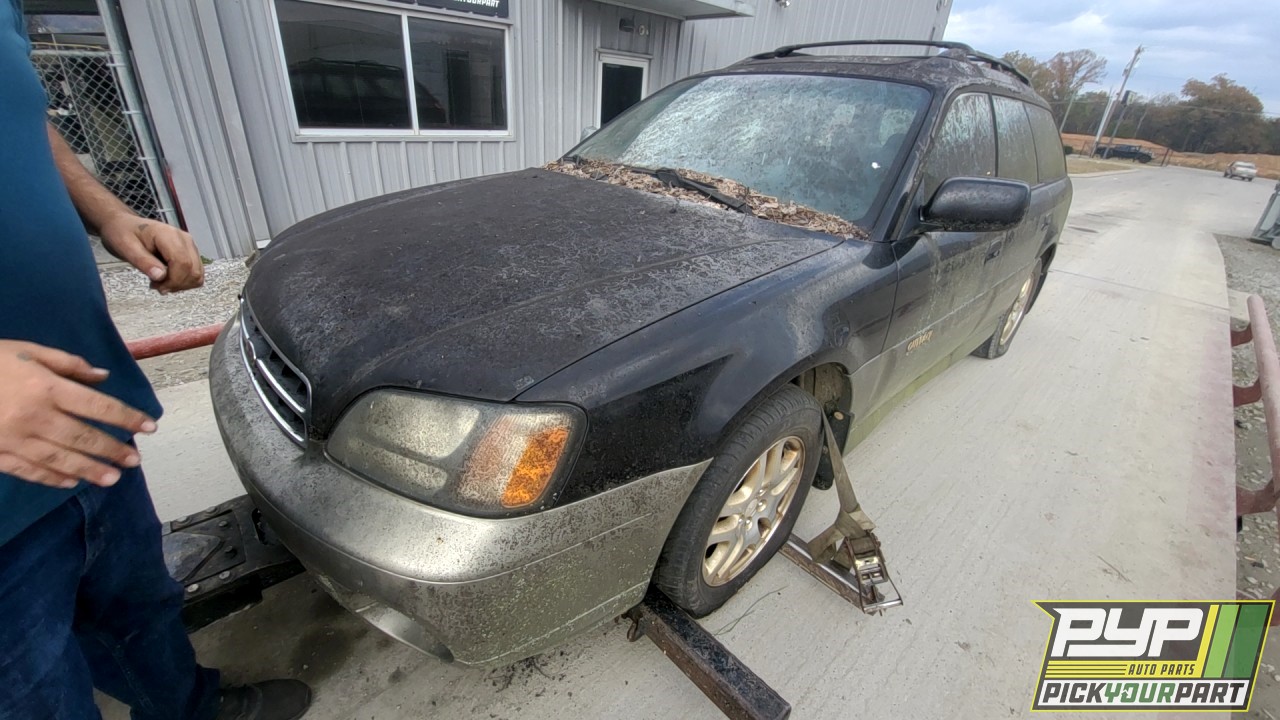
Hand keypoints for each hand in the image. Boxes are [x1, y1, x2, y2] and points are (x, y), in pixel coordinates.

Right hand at [0, 341, 156, 488]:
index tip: (149, 426)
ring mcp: (14, 439)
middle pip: (84, 438)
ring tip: (113, 478)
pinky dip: (52, 478)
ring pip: (61, 460)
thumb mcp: (26, 350)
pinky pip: (29, 471)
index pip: (99, 406)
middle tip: (135, 460)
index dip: (127, 417)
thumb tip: (103, 377)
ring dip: (90, 470)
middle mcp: (35, 416)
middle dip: (113, 450)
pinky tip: (70, 483)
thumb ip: (67, 364)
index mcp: (46, 387)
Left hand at [98, 213, 204, 293]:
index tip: (156, 287)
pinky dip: (184, 282)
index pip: (183, 263)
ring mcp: (190, 246)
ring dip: (181, 285)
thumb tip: (160, 276)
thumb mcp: (126, 247)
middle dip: (176, 285)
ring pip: (197, 274)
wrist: (125, 225)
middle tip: (156, 286)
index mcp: (169, 235)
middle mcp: (185, 239)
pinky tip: (168, 279)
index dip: (173, 281)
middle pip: (193, 270)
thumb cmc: (123, 234)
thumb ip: (143, 262)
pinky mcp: (190, 252)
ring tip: (161, 282)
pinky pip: (195, 273)